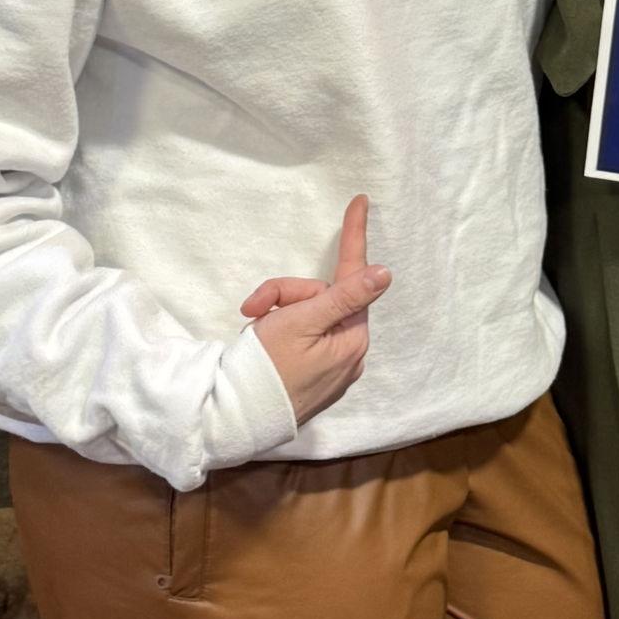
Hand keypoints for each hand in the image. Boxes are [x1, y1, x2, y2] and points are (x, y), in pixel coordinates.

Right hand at [241, 196, 390, 425]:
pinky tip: (261, 344)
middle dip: (286, 295)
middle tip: (256, 308)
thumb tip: (386, 274)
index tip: (361, 200)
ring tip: (254, 331)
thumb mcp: (303, 323)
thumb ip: (344, 296)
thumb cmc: (267, 367)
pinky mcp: (313, 375)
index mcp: (352, 336)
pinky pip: (302, 337)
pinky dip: (279, 332)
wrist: (232, 419)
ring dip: (277, 314)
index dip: (355, 236)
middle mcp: (348, 351)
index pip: (355, 275)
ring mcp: (332, 365)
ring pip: (307, 314)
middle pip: (321, 296)